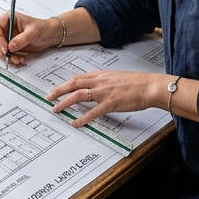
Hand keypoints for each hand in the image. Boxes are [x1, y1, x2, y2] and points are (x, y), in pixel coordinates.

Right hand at [0, 11, 62, 65]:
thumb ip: (21, 39)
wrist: (50, 36)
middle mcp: (6, 27)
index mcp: (8, 18)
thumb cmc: (43, 28)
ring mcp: (7, 37)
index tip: (6, 49)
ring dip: (7, 57)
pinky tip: (20, 60)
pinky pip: (6, 54)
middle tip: (10, 57)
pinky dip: (11, 59)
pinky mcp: (10, 46)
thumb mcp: (33, 32)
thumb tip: (10, 47)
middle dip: (2, 51)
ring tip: (18, 60)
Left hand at [48, 70, 164, 127]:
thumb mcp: (116, 78)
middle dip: (59, 91)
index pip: (78, 77)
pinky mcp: (111, 103)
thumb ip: (104, 82)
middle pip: (73, 84)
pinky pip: (93, 112)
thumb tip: (94, 88)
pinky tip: (76, 123)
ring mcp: (104, 92)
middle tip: (49, 97)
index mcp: (101, 75)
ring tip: (56, 109)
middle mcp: (100, 81)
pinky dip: (82, 118)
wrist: (150, 86)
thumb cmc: (137, 83)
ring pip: (78, 95)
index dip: (65, 84)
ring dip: (65, 102)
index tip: (57, 89)